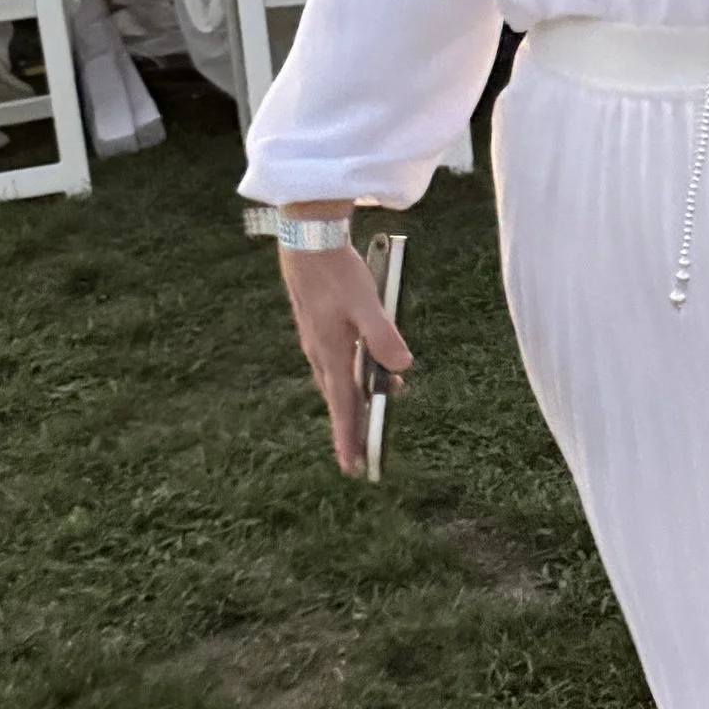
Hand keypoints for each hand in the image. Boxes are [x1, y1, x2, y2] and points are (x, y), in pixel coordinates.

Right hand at [279, 229, 411, 475]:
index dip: (350, 438)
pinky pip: (334, 364)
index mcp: (331, 354)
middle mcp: (320, 353)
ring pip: (336, 382)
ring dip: (352, 402)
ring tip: (371, 416)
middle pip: (338, 400)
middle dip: (350, 428)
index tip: (353, 468)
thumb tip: (400, 370)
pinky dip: (348, 378)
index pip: (344, 406)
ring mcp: (316, 341)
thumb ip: (384, 336)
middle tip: (358, 456)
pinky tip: (361, 372)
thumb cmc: (336, 271)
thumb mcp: (367, 303)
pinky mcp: (318, 328)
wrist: (307, 241)